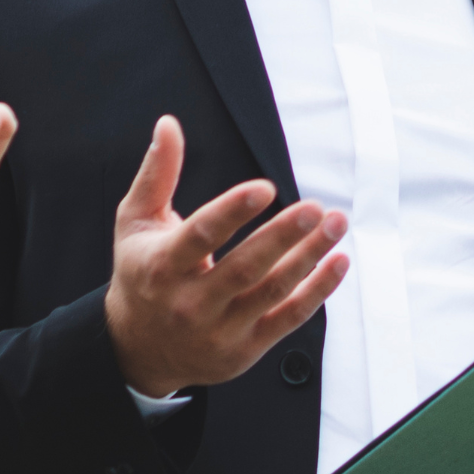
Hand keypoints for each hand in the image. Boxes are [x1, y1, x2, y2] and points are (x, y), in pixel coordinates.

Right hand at [104, 114, 347, 397]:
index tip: (266, 188)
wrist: (139, 349)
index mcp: (163, 265)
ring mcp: (220, 329)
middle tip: (316, 208)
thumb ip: (157, 173)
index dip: (233, 211)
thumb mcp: (136, 222)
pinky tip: (338, 263)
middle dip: (284, 237)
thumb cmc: (141, 273)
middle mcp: (190, 302)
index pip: (201, 235)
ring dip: (309, 258)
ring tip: (336, 225)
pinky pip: (287, 319)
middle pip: (244, 267)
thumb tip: (168, 124)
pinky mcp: (245, 348)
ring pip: (272, 292)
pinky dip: (317, 292)